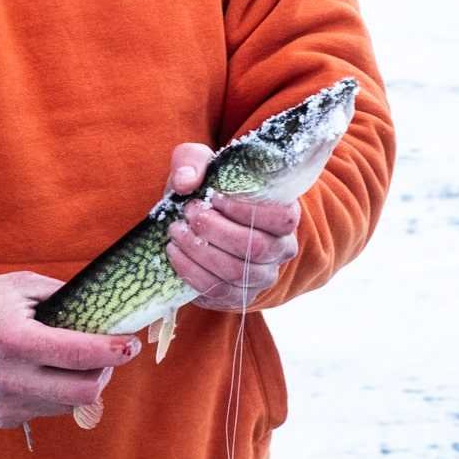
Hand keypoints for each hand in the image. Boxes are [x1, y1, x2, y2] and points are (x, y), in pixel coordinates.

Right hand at [0, 272, 140, 428]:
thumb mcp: (23, 286)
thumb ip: (67, 298)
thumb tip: (110, 311)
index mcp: (14, 339)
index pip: (80, 356)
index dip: (114, 351)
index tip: (132, 343)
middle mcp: (8, 378)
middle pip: (83, 392)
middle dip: (106, 371)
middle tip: (111, 353)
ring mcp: (3, 403)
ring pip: (69, 404)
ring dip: (83, 382)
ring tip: (75, 357)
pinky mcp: (0, 418)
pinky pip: (48, 410)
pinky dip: (57, 391)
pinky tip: (46, 370)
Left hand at [162, 143, 300, 311]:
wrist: (195, 223)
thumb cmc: (207, 191)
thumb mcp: (200, 164)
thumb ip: (193, 161)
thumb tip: (186, 182)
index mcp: (284, 216)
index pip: (283, 218)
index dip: (248, 210)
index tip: (215, 197)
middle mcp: (280, 250)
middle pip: (255, 247)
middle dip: (216, 229)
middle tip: (189, 212)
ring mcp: (260, 277)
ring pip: (235, 271)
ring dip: (200, 250)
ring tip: (176, 230)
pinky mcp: (237, 297)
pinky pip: (217, 290)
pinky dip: (191, 270)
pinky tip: (174, 251)